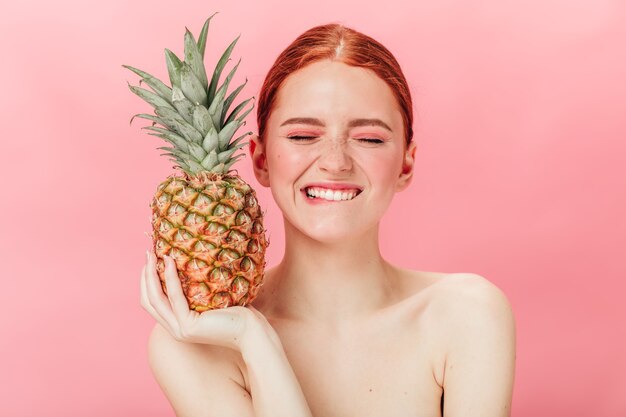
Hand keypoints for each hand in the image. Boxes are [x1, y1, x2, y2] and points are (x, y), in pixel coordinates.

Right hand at [140, 249, 258, 350]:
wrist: (252, 331)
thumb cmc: (238, 313)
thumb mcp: (211, 299)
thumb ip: (197, 290)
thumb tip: (192, 263)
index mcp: (178, 324)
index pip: (153, 302)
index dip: (147, 281)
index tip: (152, 259)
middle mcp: (175, 329)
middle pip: (149, 300)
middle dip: (145, 275)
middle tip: (148, 252)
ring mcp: (180, 329)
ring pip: (156, 299)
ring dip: (152, 274)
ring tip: (153, 254)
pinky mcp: (189, 326)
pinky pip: (175, 297)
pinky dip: (170, 278)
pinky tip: (169, 262)